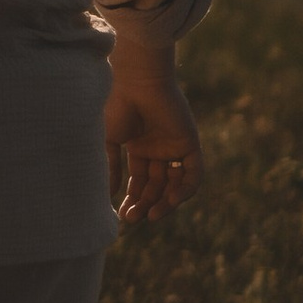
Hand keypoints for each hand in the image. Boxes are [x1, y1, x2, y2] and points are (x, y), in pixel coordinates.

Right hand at [104, 47, 201, 228]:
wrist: (136, 82)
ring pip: (174, 184)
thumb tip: (109, 195)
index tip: (122, 215)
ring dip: (164, 202)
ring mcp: (175, 146)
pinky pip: (193, 174)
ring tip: (151, 215)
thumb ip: (111, 168)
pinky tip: (169, 201)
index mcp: (138, 146)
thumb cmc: (116, 106)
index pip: (139, 181)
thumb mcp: (108, 141)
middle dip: (145, 204)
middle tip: (133, 220)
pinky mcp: (190, 143)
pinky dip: (184, 190)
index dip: (132, 199)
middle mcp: (158, 148)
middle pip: (157, 186)